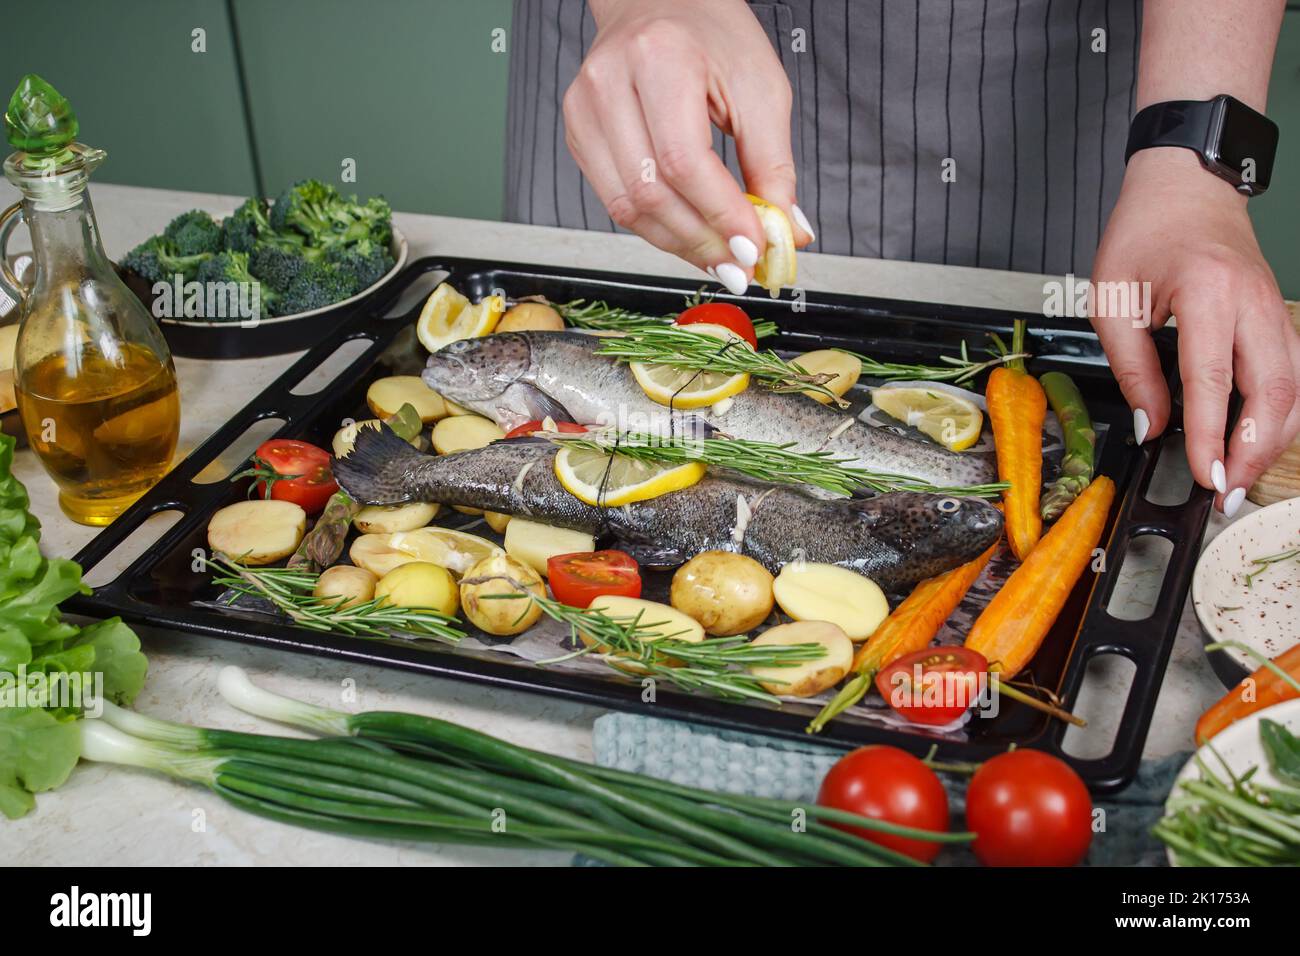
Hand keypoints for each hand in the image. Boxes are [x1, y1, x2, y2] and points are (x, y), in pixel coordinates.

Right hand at [565, 0, 813, 293]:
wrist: (661, 2)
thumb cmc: (712, 36)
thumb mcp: (761, 89)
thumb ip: (774, 165)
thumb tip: (787, 233)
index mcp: (659, 58)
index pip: (684, 160)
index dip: (720, 215)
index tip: (754, 248)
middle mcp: (609, 82)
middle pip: (650, 192)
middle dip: (701, 240)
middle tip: (740, 266)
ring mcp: (584, 110)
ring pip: (626, 207)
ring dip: (678, 244)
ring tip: (718, 258)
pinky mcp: (579, 134)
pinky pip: (615, 201)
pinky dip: (656, 227)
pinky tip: (689, 234)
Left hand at [1091, 148, 1299, 515]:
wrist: (1186, 184)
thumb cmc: (1144, 231)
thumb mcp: (1113, 300)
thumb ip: (1132, 367)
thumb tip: (1150, 425)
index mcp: (1209, 293)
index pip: (1213, 381)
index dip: (1211, 436)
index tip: (1204, 475)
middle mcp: (1253, 302)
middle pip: (1273, 391)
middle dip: (1255, 451)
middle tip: (1230, 492)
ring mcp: (1274, 309)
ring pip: (1292, 388)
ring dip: (1271, 438)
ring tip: (1241, 477)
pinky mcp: (1278, 316)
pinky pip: (1290, 374)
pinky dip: (1278, 414)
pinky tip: (1256, 440)